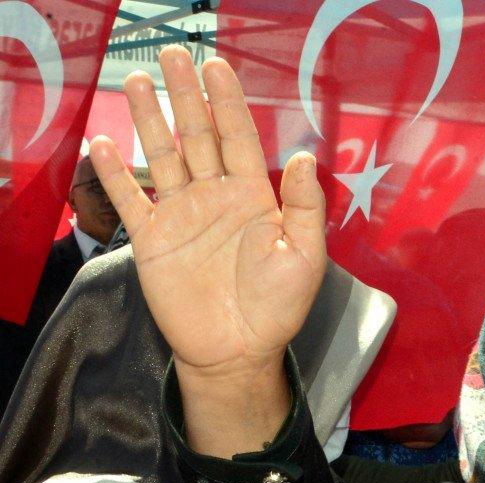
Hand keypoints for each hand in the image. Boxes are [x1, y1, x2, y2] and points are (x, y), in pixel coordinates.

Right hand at [90, 47, 326, 455]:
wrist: (238, 350)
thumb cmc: (279, 307)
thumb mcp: (306, 256)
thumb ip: (307, 206)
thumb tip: (305, 156)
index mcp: (255, 197)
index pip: (239, 138)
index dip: (229, 102)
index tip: (217, 66)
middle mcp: (217, 197)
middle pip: (198, 135)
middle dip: (186, 95)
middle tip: (172, 54)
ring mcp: (183, 215)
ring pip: (164, 156)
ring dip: (150, 119)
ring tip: (136, 80)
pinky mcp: (154, 240)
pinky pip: (132, 199)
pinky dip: (116, 174)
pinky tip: (104, 144)